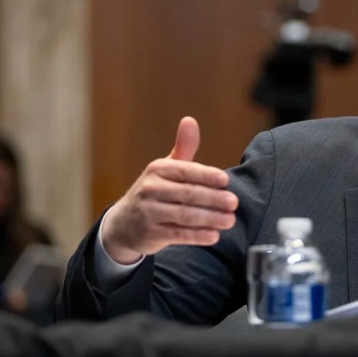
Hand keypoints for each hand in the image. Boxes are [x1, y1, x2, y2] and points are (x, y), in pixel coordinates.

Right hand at [101, 117, 238, 263]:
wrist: (123, 223)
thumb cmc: (155, 190)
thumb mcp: (166, 167)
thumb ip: (184, 148)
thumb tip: (190, 120)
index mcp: (158, 169)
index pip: (185, 171)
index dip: (206, 175)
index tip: (226, 180)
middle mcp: (150, 189)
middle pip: (187, 194)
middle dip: (213, 199)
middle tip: (234, 202)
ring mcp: (149, 213)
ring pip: (184, 215)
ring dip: (210, 218)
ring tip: (229, 220)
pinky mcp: (151, 234)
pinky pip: (178, 234)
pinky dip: (197, 236)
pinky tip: (214, 236)